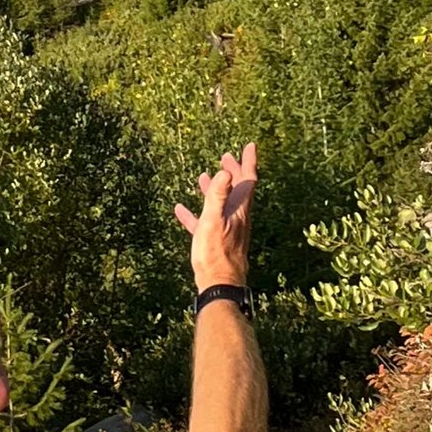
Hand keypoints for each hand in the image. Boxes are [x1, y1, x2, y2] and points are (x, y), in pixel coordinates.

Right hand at [175, 141, 256, 292]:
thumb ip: (219, 196)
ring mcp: (226, 230)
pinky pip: (204, 222)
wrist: (218, 285)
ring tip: (204, 177)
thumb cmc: (216, 254)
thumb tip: (226, 170)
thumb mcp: (214, 221)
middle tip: (227, 157)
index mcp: (239, 210)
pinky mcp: (214, 242)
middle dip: (233, 172)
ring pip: (221, 204)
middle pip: (237, 190)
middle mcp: (236, 217)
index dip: (248, 161)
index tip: (249, 146)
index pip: (248, 180)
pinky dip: (195, 213)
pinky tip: (181, 210)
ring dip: (215, 190)